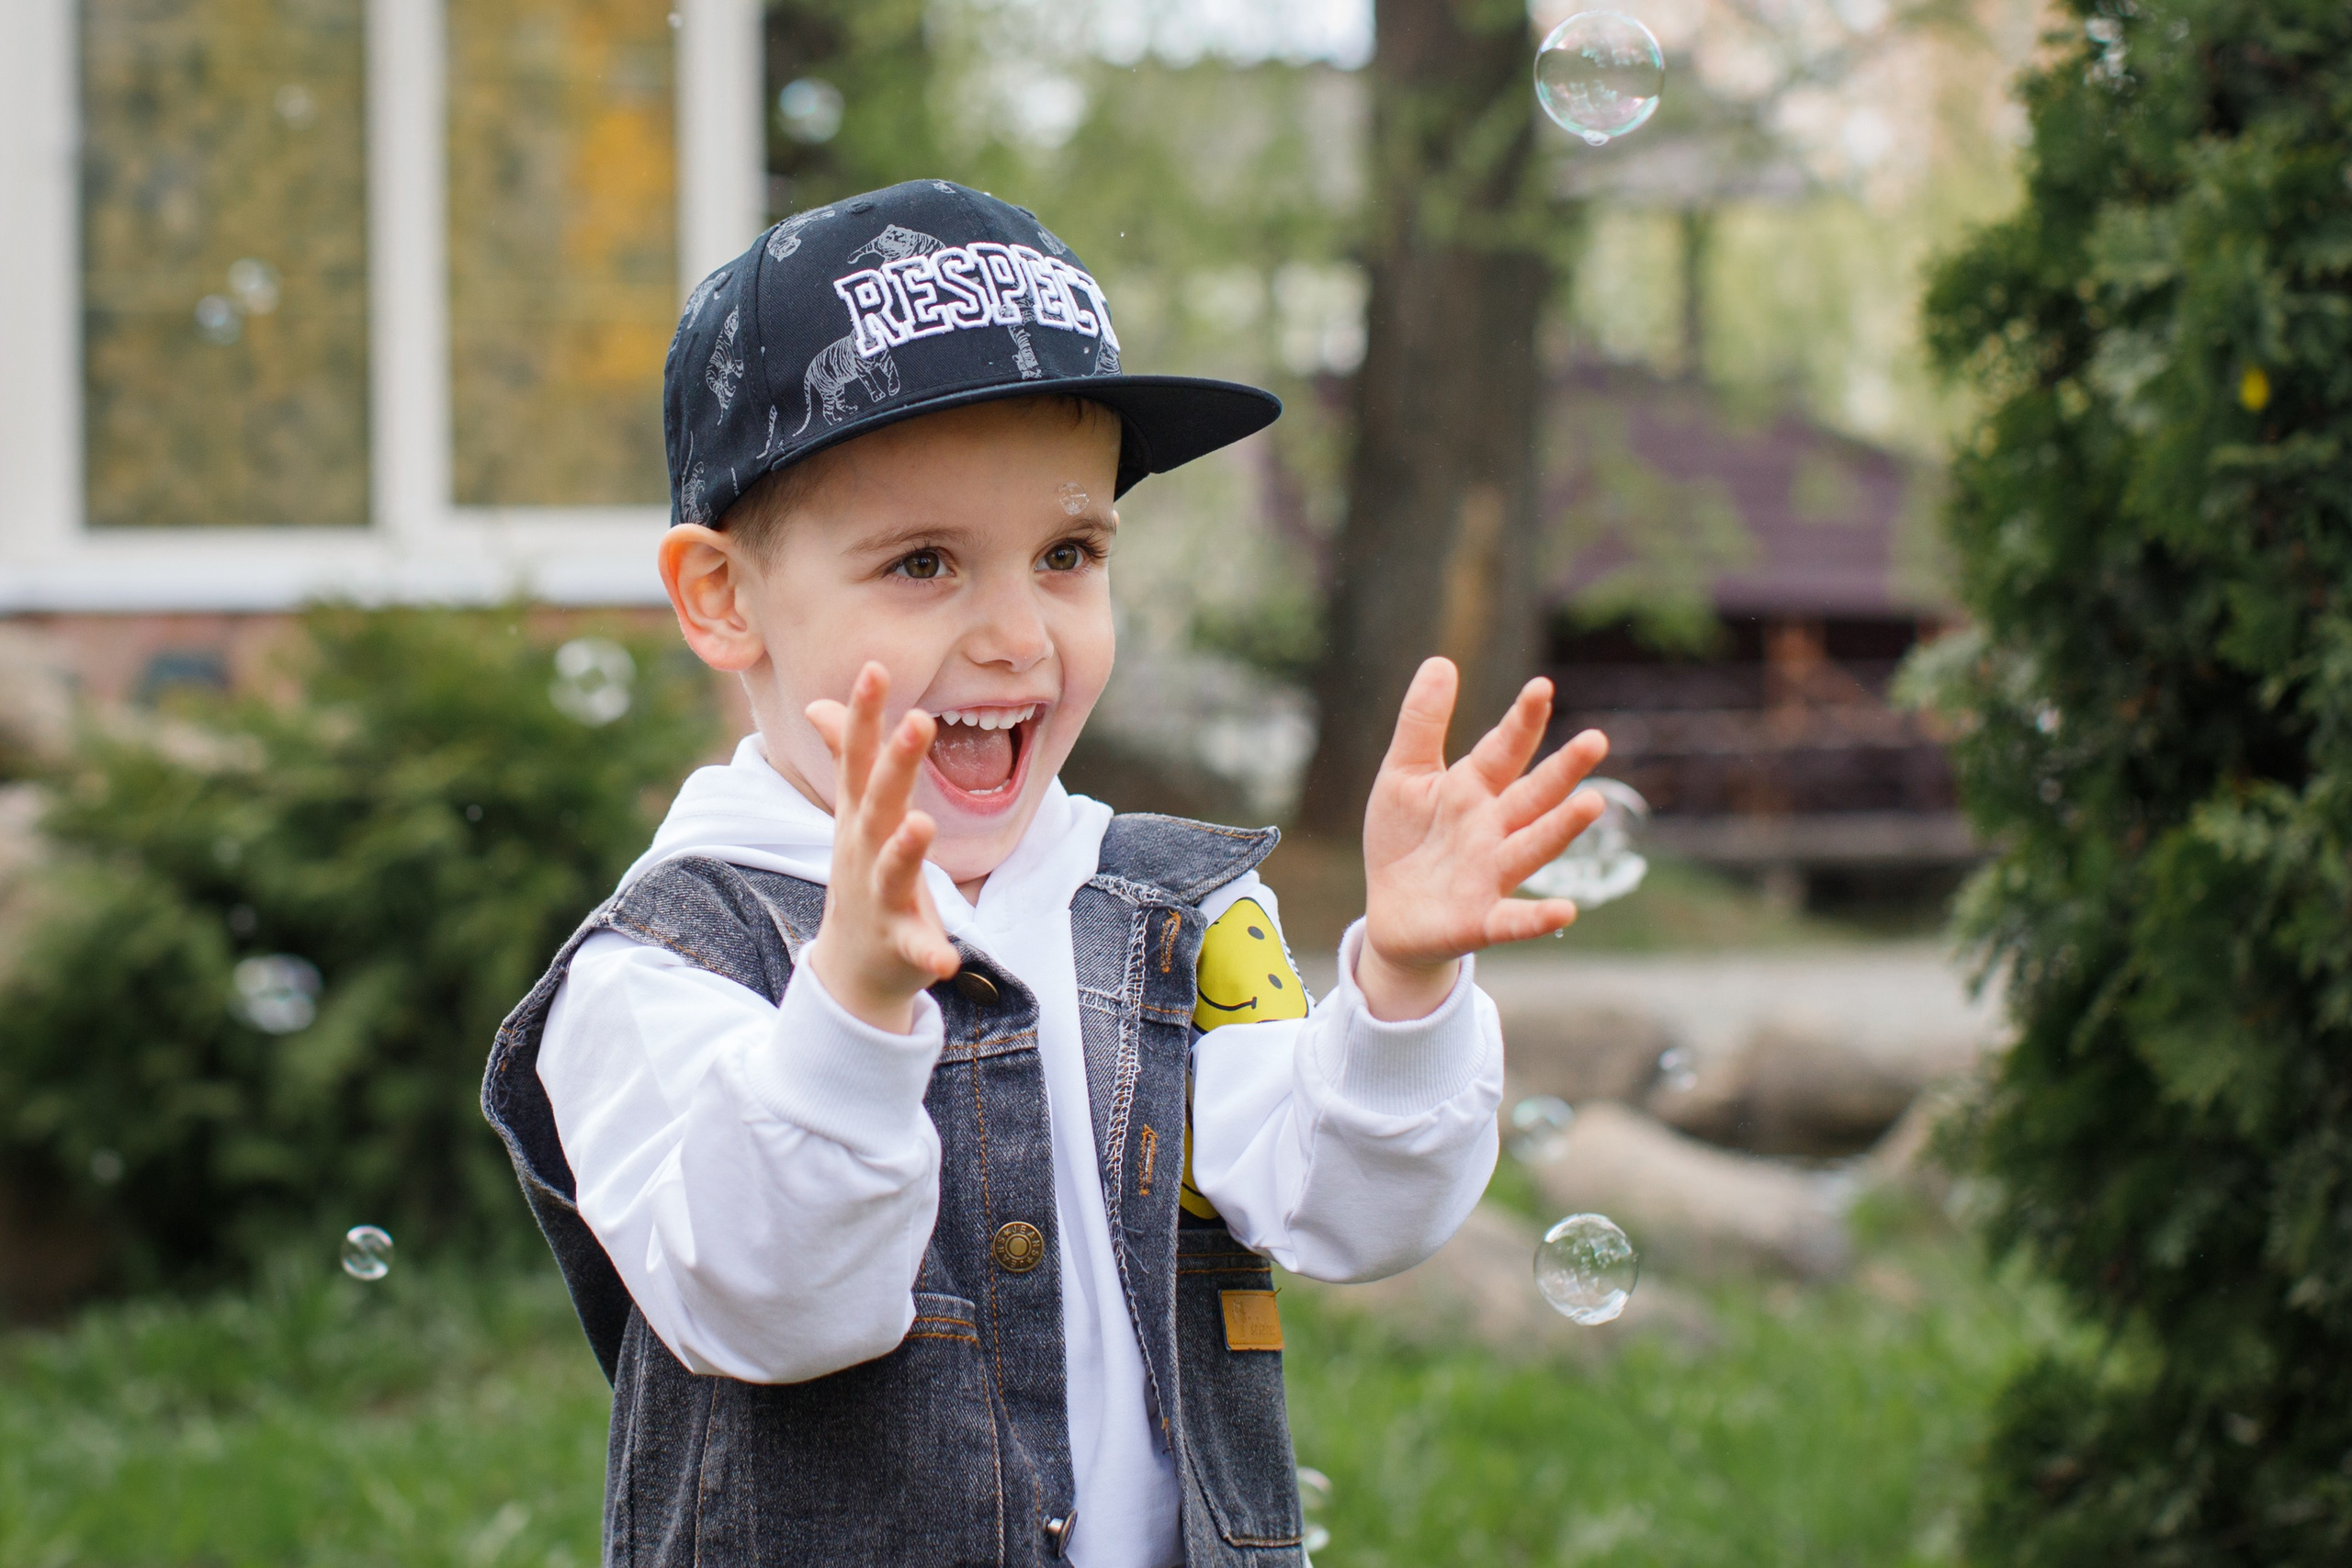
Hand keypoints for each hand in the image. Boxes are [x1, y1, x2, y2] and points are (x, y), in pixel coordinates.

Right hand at [802, 663, 962, 1032]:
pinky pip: (915, 948)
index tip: (876, 667)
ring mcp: (880, 897)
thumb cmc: (862, 871)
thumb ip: (845, 755)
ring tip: (921, 825)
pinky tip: (949, 959)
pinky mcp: (901, 943)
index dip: (866, 713)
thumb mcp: (853, 812)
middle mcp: (865, 850)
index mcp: (861, 816)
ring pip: (891, 870)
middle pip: (879, 801)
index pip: (860, 757)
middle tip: (919, 720)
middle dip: (896, 762)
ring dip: (903, 848)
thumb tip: (819, 703)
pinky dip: (929, 953)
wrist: (853, 964)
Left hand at [1357, 658, 1609, 1020]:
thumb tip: (1442, 660)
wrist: (1390, 914)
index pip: (1504, 749)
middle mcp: (1493, 828)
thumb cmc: (1405, 839)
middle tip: (1596, 739)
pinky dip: (1536, 918)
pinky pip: (1512, 920)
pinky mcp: (1479, 920)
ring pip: (1532, 848)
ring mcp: (1491, 875)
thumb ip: (1422, 722)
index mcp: (1474, 788)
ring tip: (1592, 803)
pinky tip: (1565, 911)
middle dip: (1563, 770)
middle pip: (1533, 796)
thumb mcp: (1403, 774)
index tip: (1541, 687)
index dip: (1522, 720)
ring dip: (1561, 829)